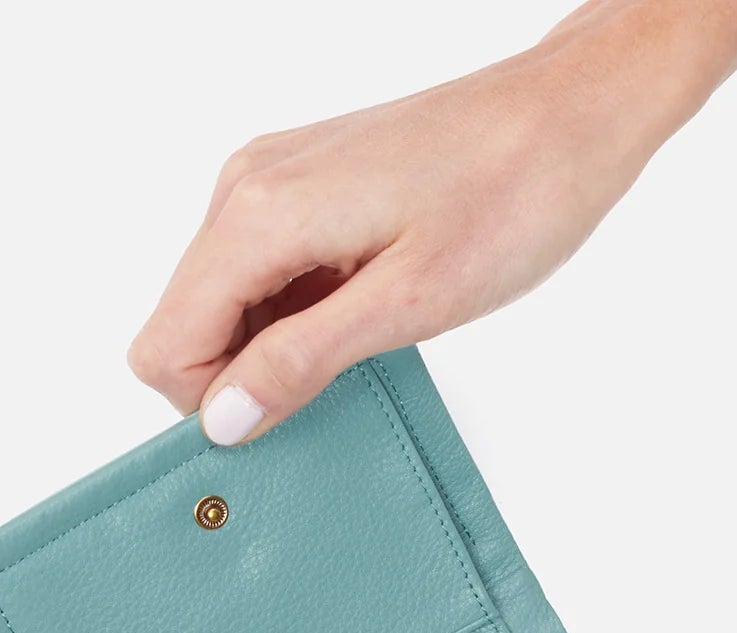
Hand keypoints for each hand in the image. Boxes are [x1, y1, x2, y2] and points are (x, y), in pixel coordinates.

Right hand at [128, 0, 736, 444]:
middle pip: (183, 324)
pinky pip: (262, 271)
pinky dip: (296, 312)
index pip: (164, 346)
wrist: (572, 110)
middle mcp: (246, 187)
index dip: (212, 404)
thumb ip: (302, 360)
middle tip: (335, 386)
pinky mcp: (305, 184)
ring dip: (274, 346)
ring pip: (221, 301)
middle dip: (241, 376)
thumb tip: (223, 419)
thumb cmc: (514, 193)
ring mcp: (273, 180)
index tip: (286, 416)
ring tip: (363, 341)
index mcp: (259, 214)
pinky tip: (363, 312)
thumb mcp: (409, 302)